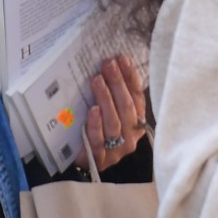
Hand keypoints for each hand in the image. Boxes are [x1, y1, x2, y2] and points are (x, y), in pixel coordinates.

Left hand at [87, 55, 147, 173]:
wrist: (80, 159)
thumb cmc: (96, 129)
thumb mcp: (108, 109)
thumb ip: (113, 93)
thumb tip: (111, 64)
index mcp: (136, 121)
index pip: (137, 96)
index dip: (130, 77)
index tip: (121, 59)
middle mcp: (131, 135)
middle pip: (126, 107)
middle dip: (117, 83)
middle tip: (107, 65)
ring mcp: (116, 149)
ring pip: (114, 122)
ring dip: (106, 98)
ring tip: (97, 80)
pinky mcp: (100, 158)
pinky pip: (98, 140)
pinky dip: (96, 124)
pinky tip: (92, 110)